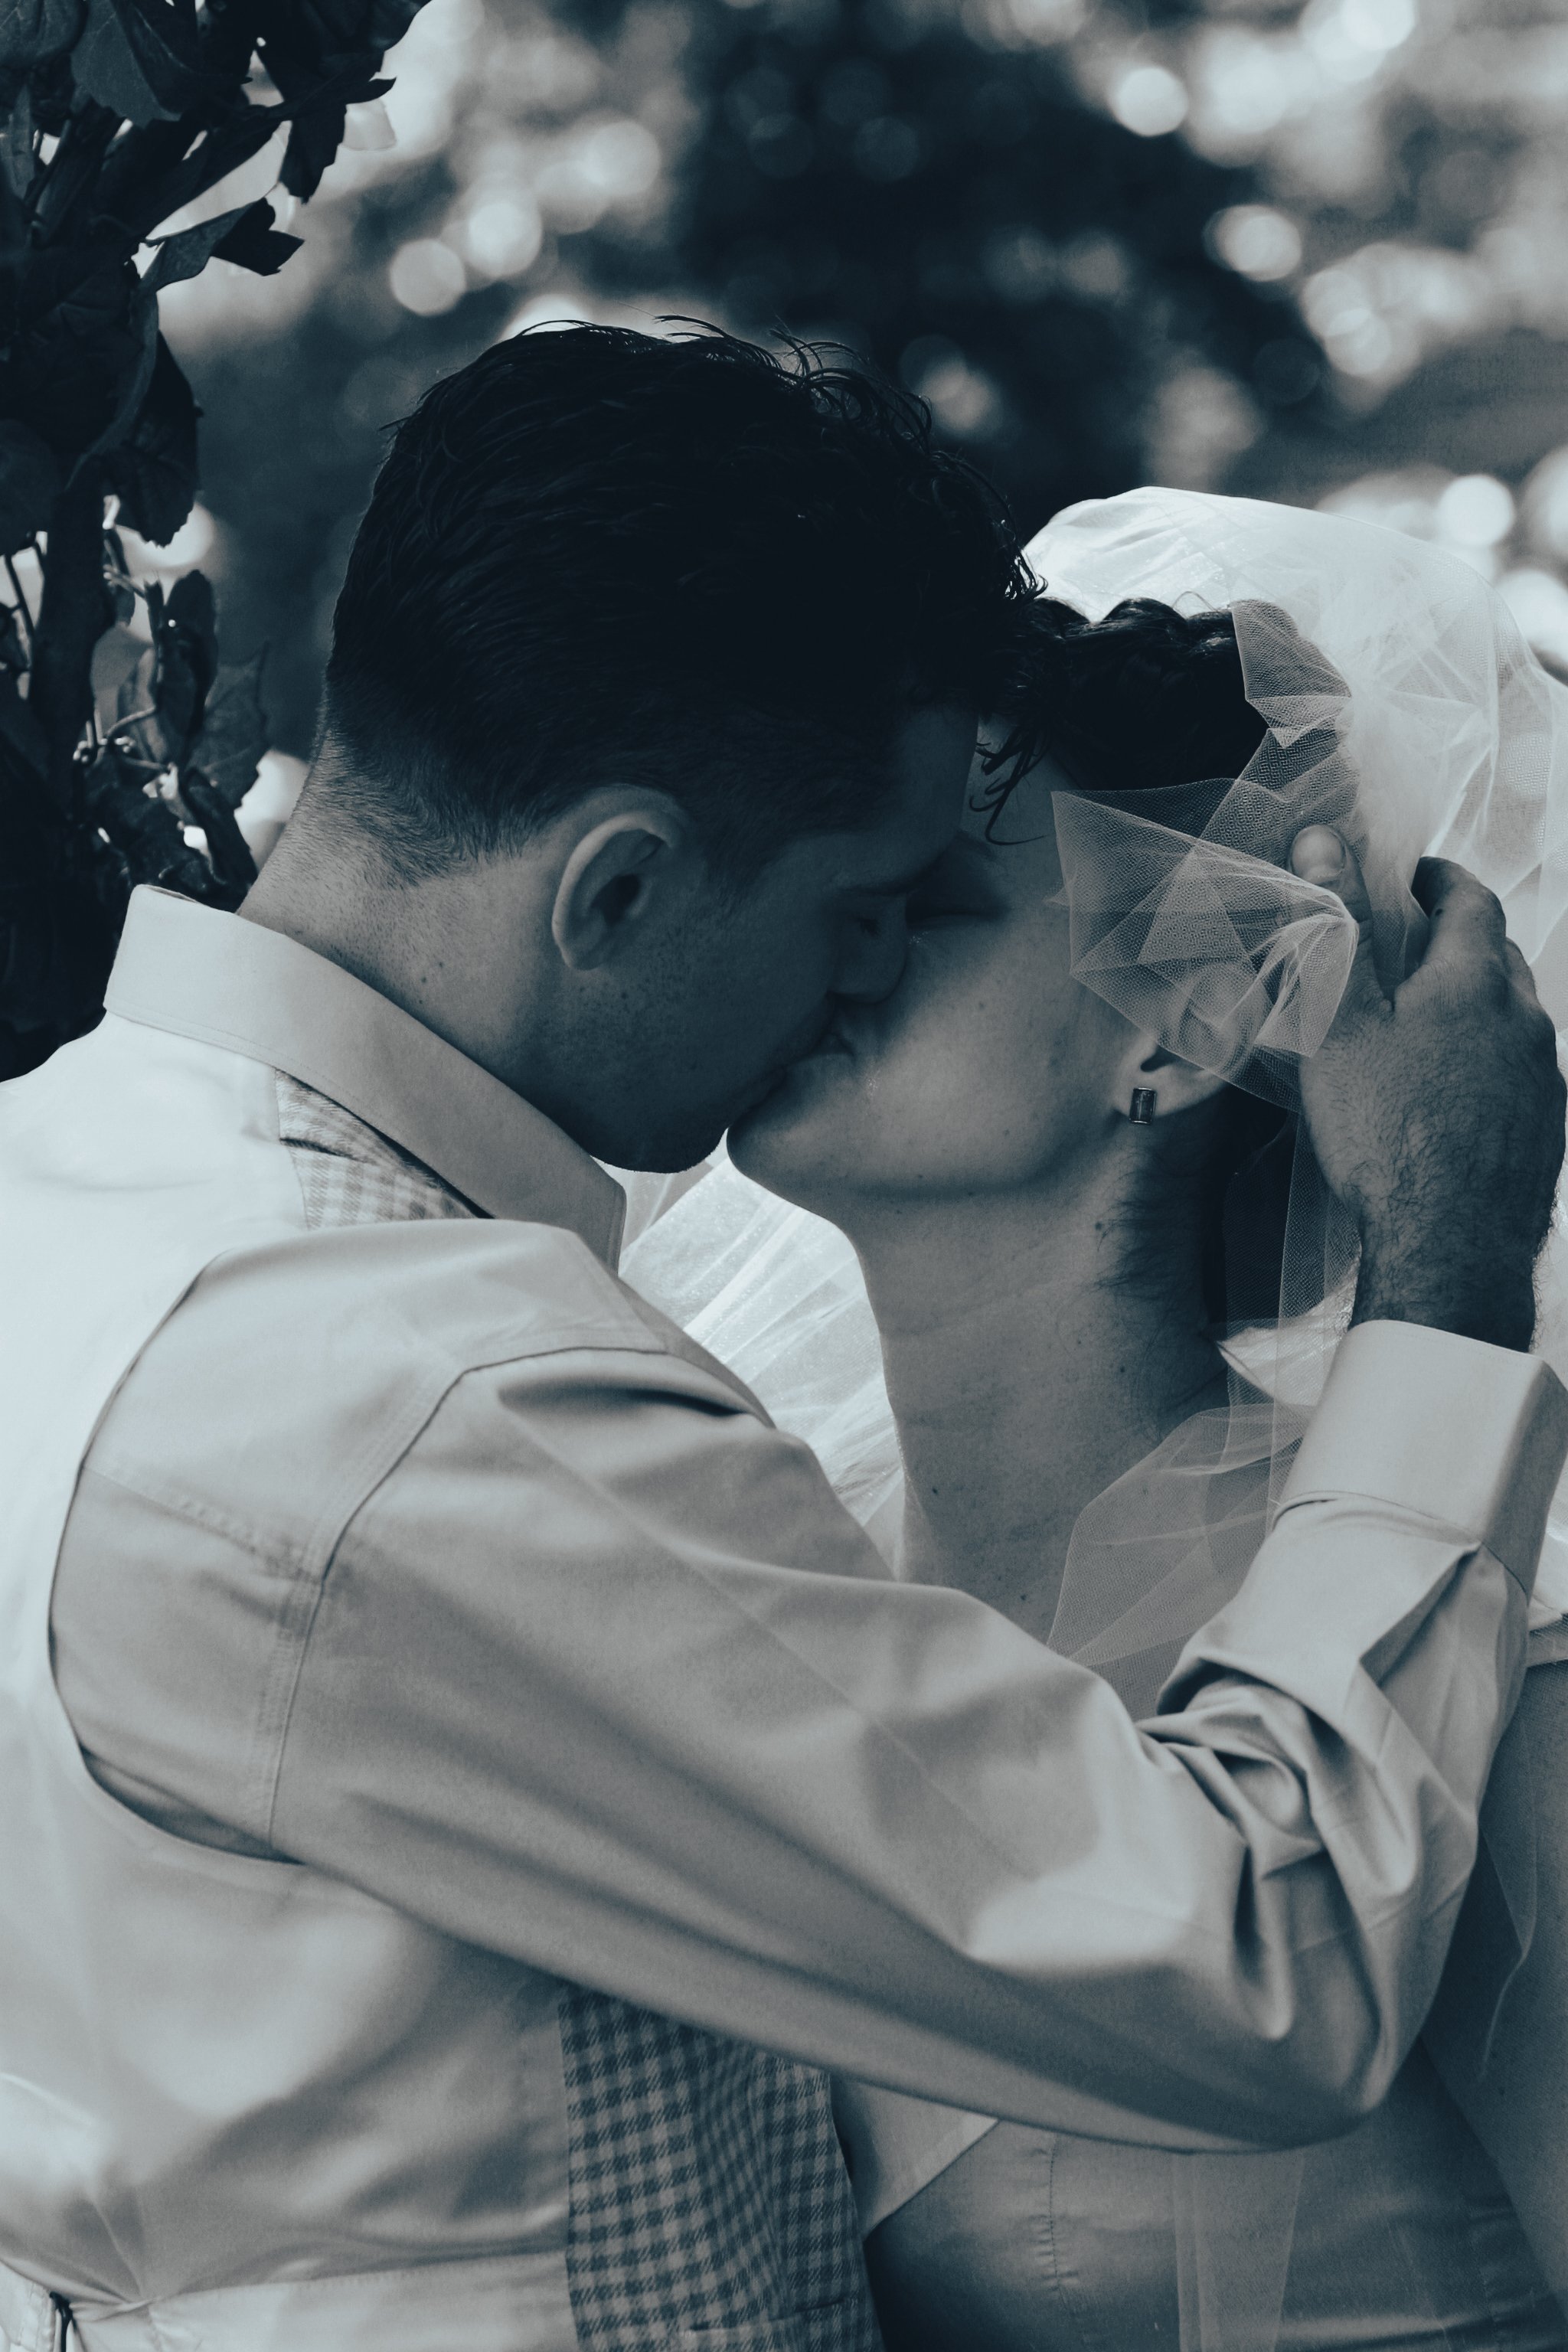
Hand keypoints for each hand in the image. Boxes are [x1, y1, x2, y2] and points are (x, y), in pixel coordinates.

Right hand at [1290, 828, 1564, 1350]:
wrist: (1448, 1247)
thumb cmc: (1386, 1134)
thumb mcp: (1344, 1024)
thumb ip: (1340, 929)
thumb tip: (1327, 842)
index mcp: (1477, 983)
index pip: (1470, 901)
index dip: (1438, 880)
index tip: (1410, 878)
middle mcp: (1527, 1022)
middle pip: (1500, 959)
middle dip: (1457, 943)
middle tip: (1409, 948)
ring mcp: (1544, 1082)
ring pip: (1514, 1022)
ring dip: (1475, 1010)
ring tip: (1423, 1029)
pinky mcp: (1545, 1134)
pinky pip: (1519, 1078)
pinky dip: (1487, 1067)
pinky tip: (1448, 1099)